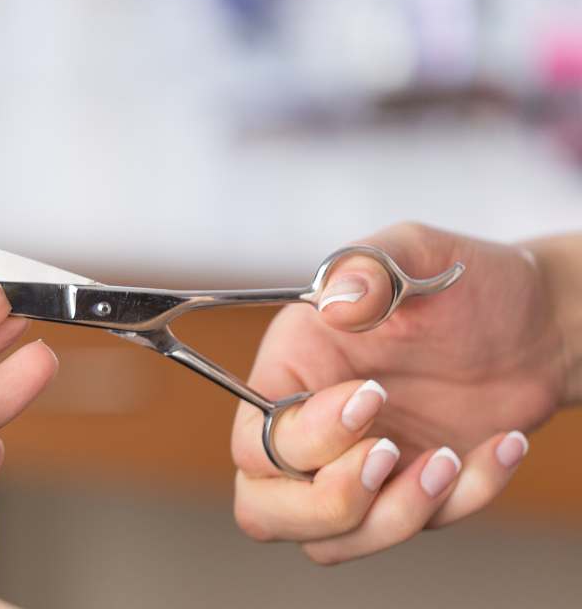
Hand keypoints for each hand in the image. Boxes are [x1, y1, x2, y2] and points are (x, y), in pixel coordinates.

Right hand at [231, 223, 575, 564]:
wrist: (540, 323)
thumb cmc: (465, 281)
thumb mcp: (417, 251)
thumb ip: (371, 265)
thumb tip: (338, 296)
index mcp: (291, 369)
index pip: (254, 439)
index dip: (304, 438)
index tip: (374, 395)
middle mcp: (309, 427)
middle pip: (263, 510)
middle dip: (326, 504)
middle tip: (388, 455)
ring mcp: (355, 468)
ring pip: (329, 542)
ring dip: (393, 517)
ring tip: (449, 459)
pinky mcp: (406, 493)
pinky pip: (414, 530)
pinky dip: (463, 499)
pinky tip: (500, 446)